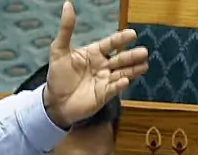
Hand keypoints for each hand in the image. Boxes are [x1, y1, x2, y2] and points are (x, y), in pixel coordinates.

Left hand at [43, 0, 148, 127]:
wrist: (53, 102)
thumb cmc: (57, 77)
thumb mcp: (58, 51)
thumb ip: (66, 29)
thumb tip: (67, 5)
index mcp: (94, 53)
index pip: (111, 43)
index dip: (121, 38)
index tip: (132, 34)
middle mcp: (103, 66)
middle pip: (121, 58)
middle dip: (132, 55)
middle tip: (143, 52)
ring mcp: (105, 81)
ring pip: (122, 73)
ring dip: (133, 69)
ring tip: (144, 65)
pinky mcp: (103, 95)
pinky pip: (113, 89)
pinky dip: (119, 85)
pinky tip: (125, 81)